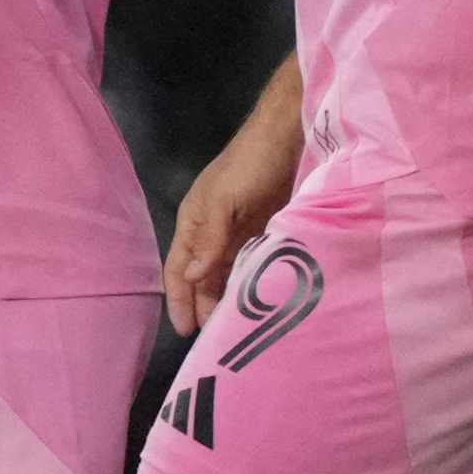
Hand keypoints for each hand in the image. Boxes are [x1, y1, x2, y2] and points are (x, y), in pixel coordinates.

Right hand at [164, 69, 305, 333]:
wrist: (293, 133)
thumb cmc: (251, 163)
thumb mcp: (225, 200)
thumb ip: (209, 239)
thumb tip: (192, 278)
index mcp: (194, 221)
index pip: (179, 269)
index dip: (179, 300)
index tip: (186, 333)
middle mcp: (214, 230)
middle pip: (203, 277)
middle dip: (205, 306)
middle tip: (218, 340)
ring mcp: (241, 230)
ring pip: (228, 274)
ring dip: (229, 299)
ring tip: (237, 329)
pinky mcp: (267, 229)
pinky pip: (254, 264)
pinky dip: (252, 284)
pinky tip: (260, 302)